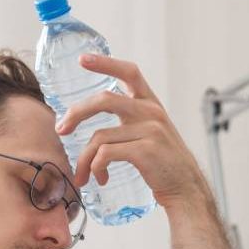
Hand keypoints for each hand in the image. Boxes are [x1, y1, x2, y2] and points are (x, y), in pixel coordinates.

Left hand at [55, 54, 209, 210]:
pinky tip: (100, 178)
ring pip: (99, 136)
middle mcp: (151, 112)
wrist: (186, 189)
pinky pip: (106, 154)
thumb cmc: (164, 164)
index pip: (129, 73)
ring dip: (84, 159)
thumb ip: (131, 121)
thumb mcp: (152, 133)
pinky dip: (96, 167)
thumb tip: (93, 123)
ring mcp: (150, 131)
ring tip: (83, 175)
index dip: (105, 63)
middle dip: (77, 113)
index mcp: (151, 104)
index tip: (82, 59)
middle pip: (104, 99)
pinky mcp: (146, 151)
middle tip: (61, 130)